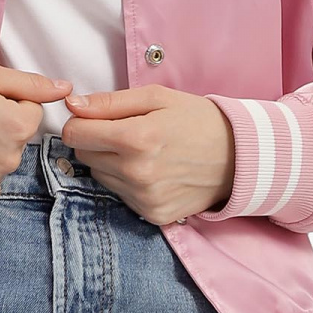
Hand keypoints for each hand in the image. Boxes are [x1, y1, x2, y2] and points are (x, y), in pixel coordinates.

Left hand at [57, 87, 236, 224]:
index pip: (75, 134)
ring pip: (100, 178)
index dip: (81, 123)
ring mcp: (144, 198)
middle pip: (84, 157)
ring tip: (143, 153)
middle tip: (127, 134)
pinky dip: (129, 183)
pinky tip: (153, 172)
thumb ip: (110, 102)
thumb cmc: (198, 121)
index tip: (96, 119)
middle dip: (97, 142)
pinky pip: (120, 196)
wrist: (239, 156)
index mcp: (136, 139)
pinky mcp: (152, 214)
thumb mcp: (157, 98)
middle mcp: (137, 173)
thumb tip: (73, 105)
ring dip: (111, 164)